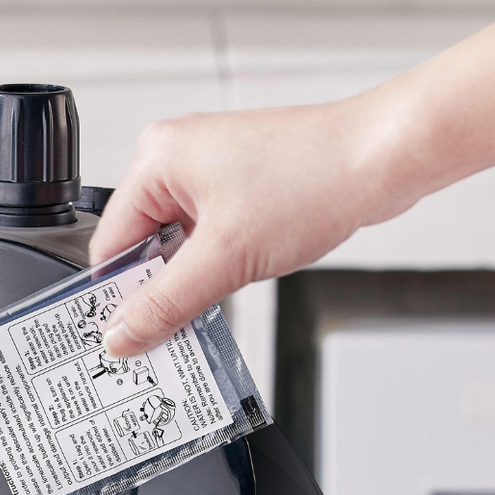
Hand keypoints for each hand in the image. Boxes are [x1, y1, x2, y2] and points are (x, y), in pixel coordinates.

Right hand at [88, 92, 419, 357]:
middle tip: (172, 331)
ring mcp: (213, 170)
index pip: (111, 243)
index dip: (119, 295)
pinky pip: (211, 237)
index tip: (128, 337)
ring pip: (180, 245)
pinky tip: (239, 279)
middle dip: (161, 289)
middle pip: (144, 246)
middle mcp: (178, 157)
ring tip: (219, 295)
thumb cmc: (315, 178)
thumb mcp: (227, 258)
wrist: (383, 159)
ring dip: (195, 278)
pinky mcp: (243, 186)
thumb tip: (123, 334)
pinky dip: (219, 265)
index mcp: (157, 159)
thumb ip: (166, 303)